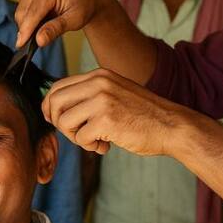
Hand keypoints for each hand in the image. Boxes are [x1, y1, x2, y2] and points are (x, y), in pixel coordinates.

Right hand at [14, 0, 109, 48]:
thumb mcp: (75, 20)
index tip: (20, 45)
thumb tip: (39, 40)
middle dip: (27, 29)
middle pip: (23, 13)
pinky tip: (41, 22)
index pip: (33, 13)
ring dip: (27, 25)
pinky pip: (23, 9)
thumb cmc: (84, 6)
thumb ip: (55, 29)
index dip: (26, 30)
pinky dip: (29, 19)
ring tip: (44, 29)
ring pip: (21, 12)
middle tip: (37, 41)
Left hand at [42, 68, 197, 155]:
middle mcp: (98, 83)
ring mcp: (102, 100)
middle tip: (76, 134)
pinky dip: (90, 147)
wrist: (172, 126)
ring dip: (75, 137)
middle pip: (54, 102)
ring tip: (95, 141)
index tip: (57, 121)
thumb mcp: (115, 94)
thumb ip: (90, 96)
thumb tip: (57, 109)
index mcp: (99, 75)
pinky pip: (80, 138)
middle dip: (59, 123)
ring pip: (64, 121)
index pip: (57, 87)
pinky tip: (106, 146)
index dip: (50, 107)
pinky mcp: (106, 120)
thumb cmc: (144, 115)